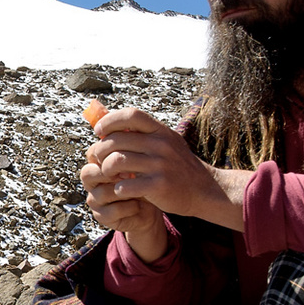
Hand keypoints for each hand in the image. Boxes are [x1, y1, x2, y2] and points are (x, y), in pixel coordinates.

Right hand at [81, 156, 167, 258]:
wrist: (151, 205)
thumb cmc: (144, 180)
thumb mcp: (139, 162)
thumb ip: (131, 147)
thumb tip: (130, 128)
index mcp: (98, 165)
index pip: (92, 154)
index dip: (109, 154)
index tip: (131, 155)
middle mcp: (92, 183)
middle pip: (87, 173)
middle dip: (109, 173)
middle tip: (130, 174)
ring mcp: (95, 201)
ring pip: (101, 193)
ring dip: (123, 191)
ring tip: (138, 190)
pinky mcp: (102, 217)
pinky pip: (112, 211)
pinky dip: (129, 207)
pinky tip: (139, 204)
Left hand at [88, 107, 247, 232]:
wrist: (205, 190)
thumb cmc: (178, 166)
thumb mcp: (166, 142)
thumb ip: (142, 133)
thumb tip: (108, 120)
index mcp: (161, 132)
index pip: (131, 115)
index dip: (110, 120)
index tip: (99, 131)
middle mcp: (161, 145)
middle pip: (117, 140)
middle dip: (100, 150)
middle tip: (98, 158)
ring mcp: (160, 166)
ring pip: (117, 161)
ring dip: (105, 169)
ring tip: (107, 174)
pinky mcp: (159, 186)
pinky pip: (126, 185)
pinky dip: (118, 188)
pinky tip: (121, 189)